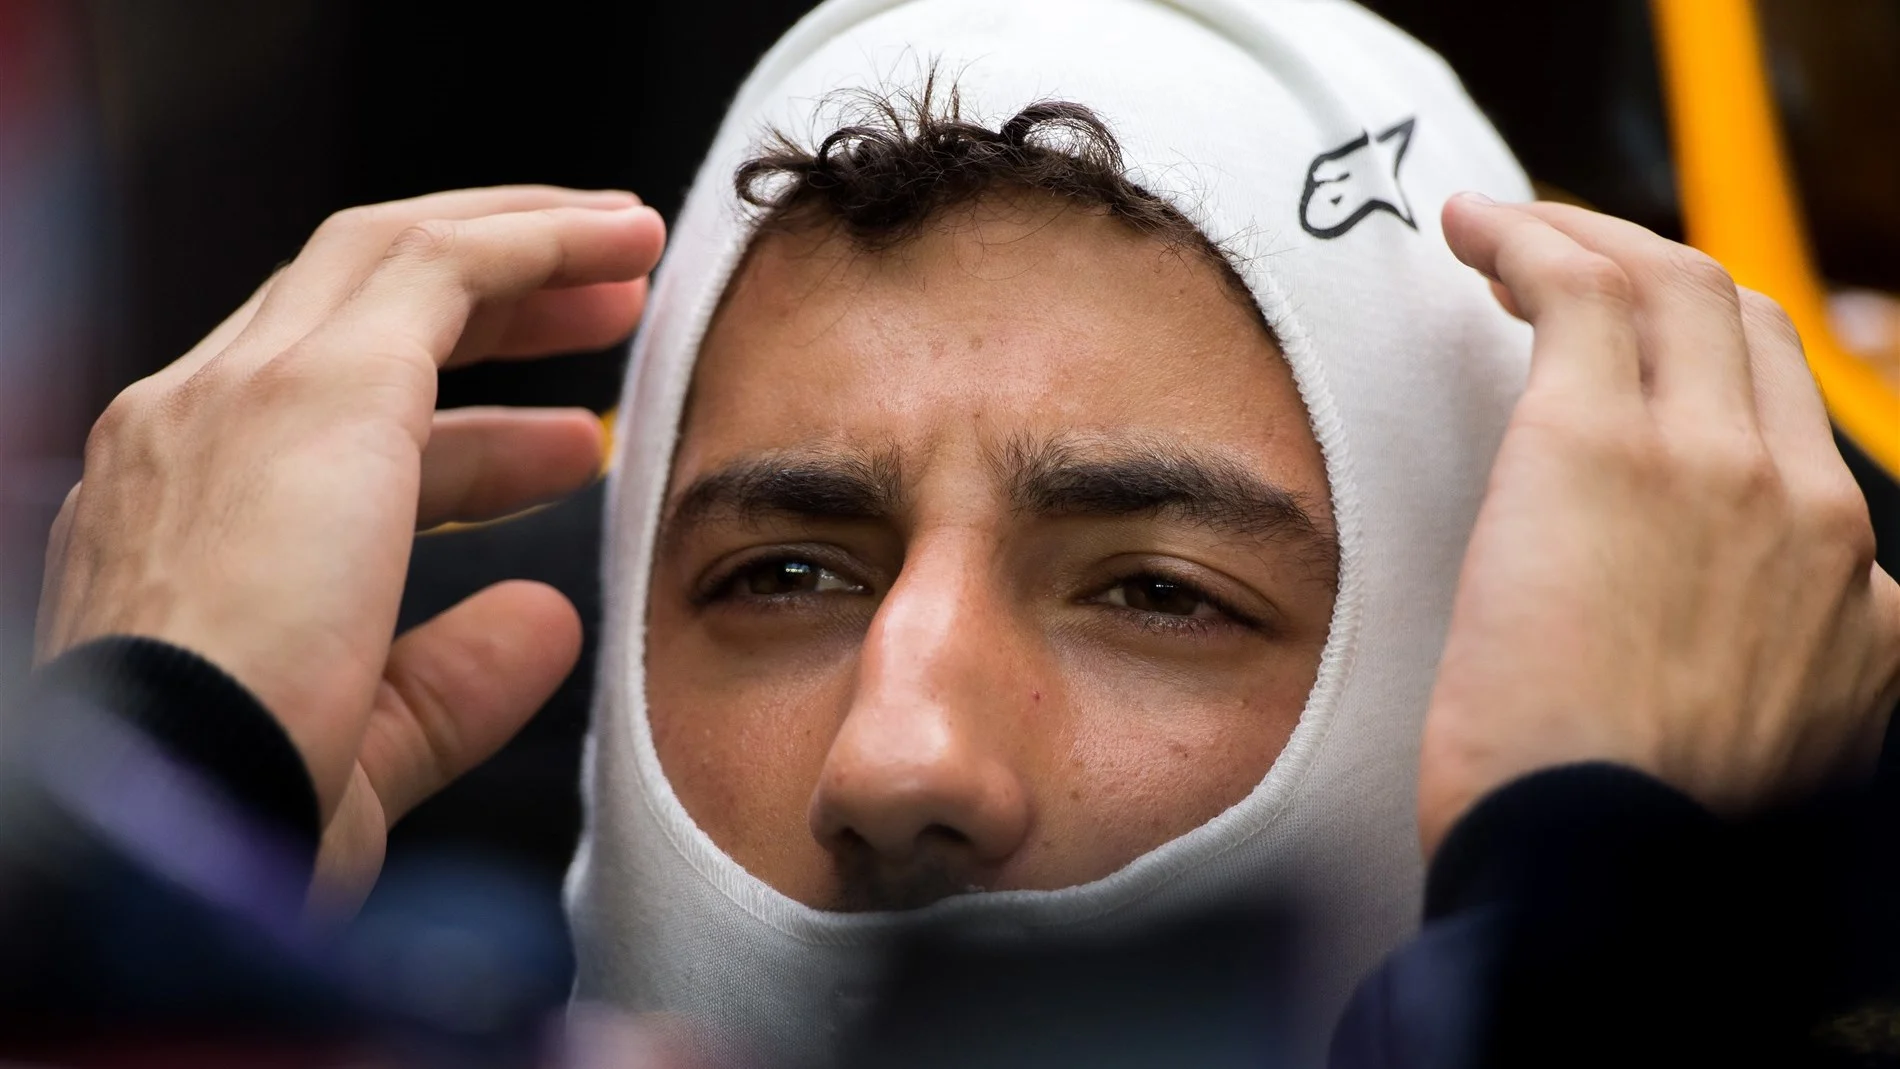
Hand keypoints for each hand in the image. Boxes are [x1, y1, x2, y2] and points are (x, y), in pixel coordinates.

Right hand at [34, 186, 665, 907]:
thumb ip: (453, 677)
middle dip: (491, 299)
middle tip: (605, 311)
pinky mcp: (318, 383)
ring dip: (521, 251)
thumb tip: (546, 621)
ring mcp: (237, 394)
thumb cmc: (244, 810)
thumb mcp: (369, 739)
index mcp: (179, 516)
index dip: (464, 428)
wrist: (165, 821)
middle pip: (354, 311)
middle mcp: (188, 429)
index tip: (564, 443)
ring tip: (631, 259)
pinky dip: (538, 239)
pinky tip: (620, 241)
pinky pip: (440, 263)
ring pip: (391, 258)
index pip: (328, 427)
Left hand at [1420, 196, 1899, 854]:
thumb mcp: (1770, 768)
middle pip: (1750, 330)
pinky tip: (1475, 233)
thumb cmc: (1639, 853)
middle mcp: (1807, 510)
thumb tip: (1729, 657)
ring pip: (1674, 286)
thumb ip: (1783, 684)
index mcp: (1852, 597)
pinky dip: (1528, 238)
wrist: (1604, 882)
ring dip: (1588, 237)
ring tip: (1510, 234)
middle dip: (1658, 275)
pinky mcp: (1598, 442)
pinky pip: (1579, 287)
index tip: (1645, 355)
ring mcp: (1714, 465)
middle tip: (1567, 265)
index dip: (1717, 366)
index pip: (1794, 427)